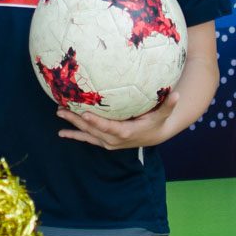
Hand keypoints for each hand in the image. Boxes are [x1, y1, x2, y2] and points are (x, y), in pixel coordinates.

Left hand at [57, 91, 179, 149]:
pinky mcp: (104, 142)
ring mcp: (108, 143)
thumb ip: (169, 104)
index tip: (84, 112)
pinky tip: (62, 132)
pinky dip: (75, 135)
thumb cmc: (157, 121)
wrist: (154, 136)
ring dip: (72, 125)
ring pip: (87, 134)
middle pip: (92, 130)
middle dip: (76, 119)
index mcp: (125, 132)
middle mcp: (113, 140)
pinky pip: (87, 139)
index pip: (108, 127)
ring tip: (59, 114)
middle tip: (62, 109)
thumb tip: (176, 93)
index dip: (96, 121)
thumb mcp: (163, 113)